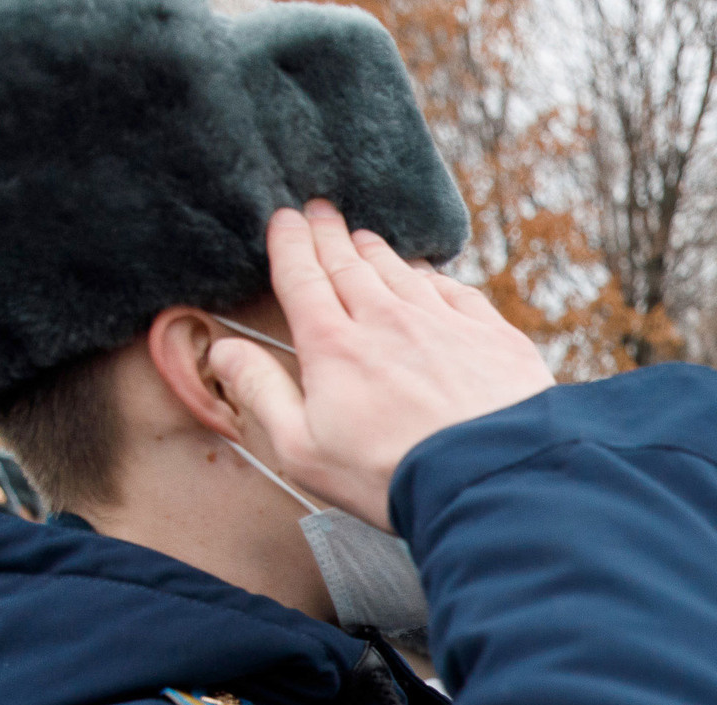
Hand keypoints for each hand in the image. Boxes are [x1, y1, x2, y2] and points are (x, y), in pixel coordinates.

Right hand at [207, 201, 551, 525]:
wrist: (491, 482)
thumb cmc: (390, 478)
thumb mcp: (303, 450)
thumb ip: (261, 393)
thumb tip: (223, 351)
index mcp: (334, 346)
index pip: (303, 279)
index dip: (291, 245)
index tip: (284, 219)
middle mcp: (388, 321)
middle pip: (350, 266)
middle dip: (330, 235)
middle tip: (319, 211)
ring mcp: (444, 324)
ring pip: (402, 273)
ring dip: (378, 252)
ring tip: (364, 238)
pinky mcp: (493, 337)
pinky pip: (455, 291)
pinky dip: (434, 278)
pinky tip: (428, 276)